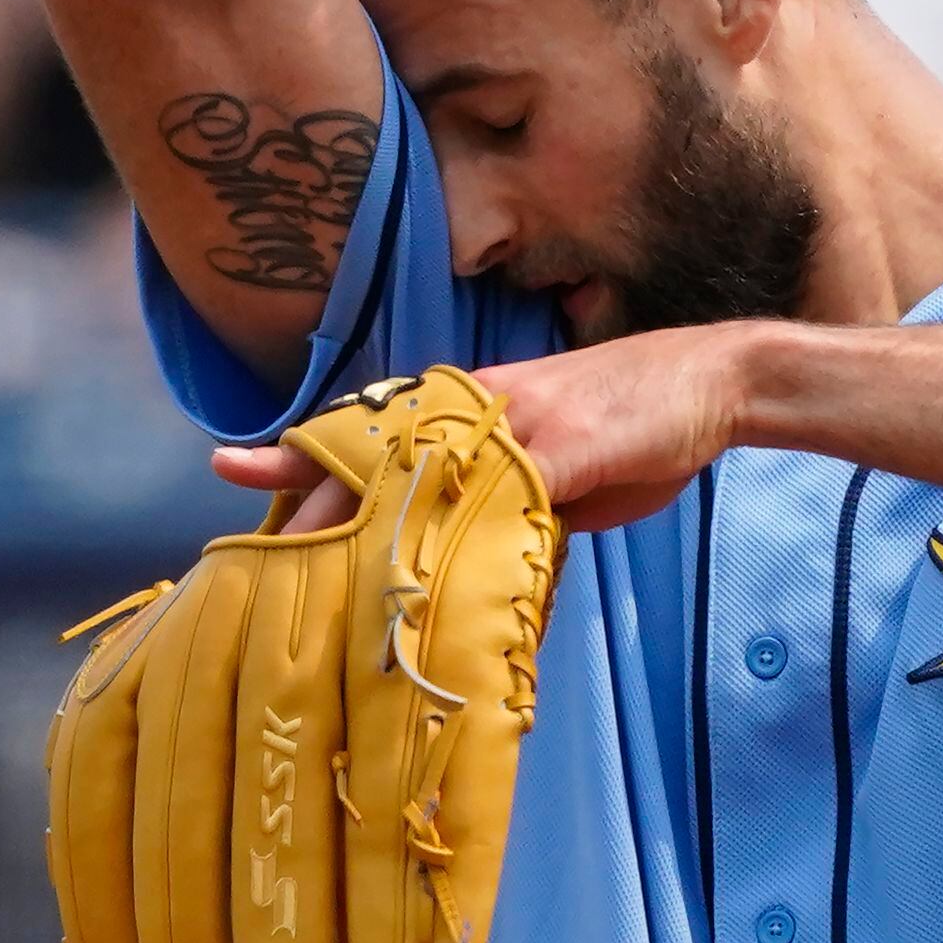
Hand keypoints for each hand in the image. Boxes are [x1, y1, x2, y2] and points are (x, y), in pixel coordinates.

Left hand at [208, 322, 760, 534]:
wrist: (710, 379)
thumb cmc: (628, 423)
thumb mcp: (552, 470)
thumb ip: (500, 503)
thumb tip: (461, 554)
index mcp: (469, 410)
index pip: (370, 431)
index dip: (302, 452)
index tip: (232, 465)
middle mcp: (478, 411)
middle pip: (376, 452)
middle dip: (306, 485)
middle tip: (235, 508)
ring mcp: (517, 430)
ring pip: (422, 473)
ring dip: (367, 515)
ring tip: (304, 552)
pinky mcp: (561, 455)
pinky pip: (500, 499)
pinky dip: (464, 533)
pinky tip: (425, 562)